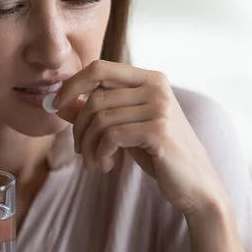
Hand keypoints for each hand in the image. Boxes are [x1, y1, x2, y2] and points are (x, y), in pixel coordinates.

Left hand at [53, 60, 227, 214]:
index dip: (72, 84)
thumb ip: (94, 112)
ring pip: (100, 119)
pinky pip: (111, 136)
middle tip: (80, 151)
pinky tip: (105, 166)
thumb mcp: (123, 128)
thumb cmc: (157, 152)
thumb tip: (58, 104)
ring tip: (93, 163)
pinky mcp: (158, 129)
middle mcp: (156, 86)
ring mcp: (159, 106)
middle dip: (79, 128)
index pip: (99, 68)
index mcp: (149, 78)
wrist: (194, 183)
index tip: (56, 105)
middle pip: (95, 99)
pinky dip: (100, 153)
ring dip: (88, 146)